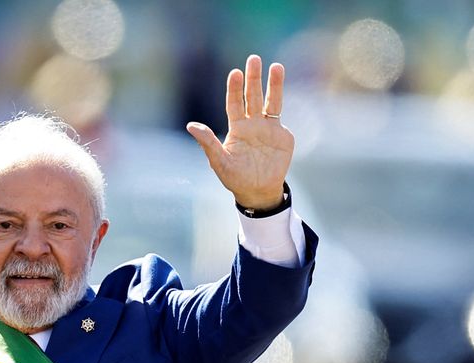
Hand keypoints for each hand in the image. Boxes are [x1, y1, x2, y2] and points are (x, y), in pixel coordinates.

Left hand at [186, 55, 293, 210]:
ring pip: (271, 102)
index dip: (234, 89)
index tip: (235, 73)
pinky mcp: (283, 136)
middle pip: (253, 96)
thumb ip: (207, 143)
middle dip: (253, 78)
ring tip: (277, 66)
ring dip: (274, 85)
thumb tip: (190, 126)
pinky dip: (281, 103)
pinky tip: (280, 91)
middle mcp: (252, 124)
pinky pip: (281, 118)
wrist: (258, 191)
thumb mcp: (219, 162)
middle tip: (253, 59)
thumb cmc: (235, 177)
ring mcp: (268, 128)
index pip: (234, 103)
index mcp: (236, 128)